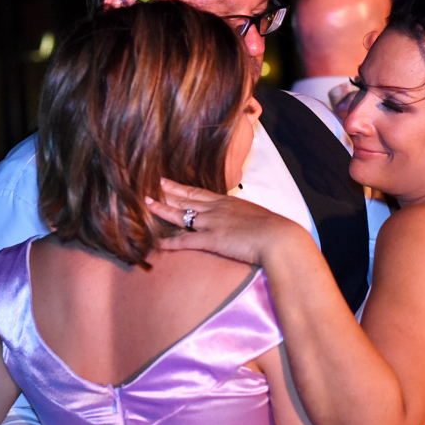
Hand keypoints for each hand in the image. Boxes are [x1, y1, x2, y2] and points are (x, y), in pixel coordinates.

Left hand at [145, 180, 308, 264]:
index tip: (164, 181)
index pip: (198, 192)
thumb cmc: (273, 230)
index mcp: (227, 202)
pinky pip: (185, 241)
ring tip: (145, 204)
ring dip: (161, 210)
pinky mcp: (212, 240)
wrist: (279, 238)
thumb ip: (243, 216)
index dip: (179, 187)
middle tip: (146, 186)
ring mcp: (213, 224)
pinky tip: (156, 243)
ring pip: (180, 215)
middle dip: (165, 193)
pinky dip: (169, 242)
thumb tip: (242, 220)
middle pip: (185, 199)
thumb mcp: (255, 217)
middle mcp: (216, 210)